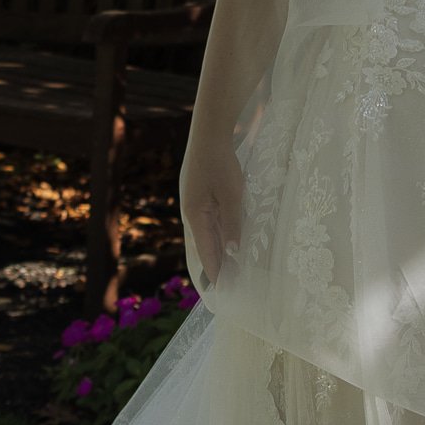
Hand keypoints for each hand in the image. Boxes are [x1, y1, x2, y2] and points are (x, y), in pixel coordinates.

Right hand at [182, 145, 243, 283]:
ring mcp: (194, 203)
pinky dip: (216, 233)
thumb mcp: (232, 194)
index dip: (214, 271)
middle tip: (224, 284)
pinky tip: (224, 237)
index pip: (206, 251)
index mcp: (195, 216)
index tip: (220, 290)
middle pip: (203, 244)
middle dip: (213, 264)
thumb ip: (232, 223)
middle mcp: (191, 213)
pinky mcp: (199, 194)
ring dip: (216, 249)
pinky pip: (207, 220)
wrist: (209, 134)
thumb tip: (233, 251)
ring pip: (206, 233)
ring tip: (226, 266)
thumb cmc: (220, 163)